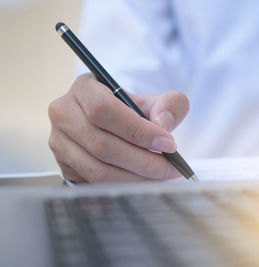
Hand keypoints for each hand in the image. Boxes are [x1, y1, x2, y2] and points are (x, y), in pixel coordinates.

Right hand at [48, 73, 188, 182]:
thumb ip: (169, 106)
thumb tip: (163, 125)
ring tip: (161, 176)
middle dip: (142, 161)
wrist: (116, 125)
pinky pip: (94, 183)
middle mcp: (64, 113)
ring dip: (134, 178)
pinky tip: (144, 182)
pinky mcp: (64, 166)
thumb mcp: (155, 101)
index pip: (104, 109)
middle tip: (170, 168)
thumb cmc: (135, 111)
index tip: (168, 144)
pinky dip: (123, 186)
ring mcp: (60, 142)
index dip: (138, 130)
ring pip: (97, 169)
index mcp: (85, 88)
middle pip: (101, 144)